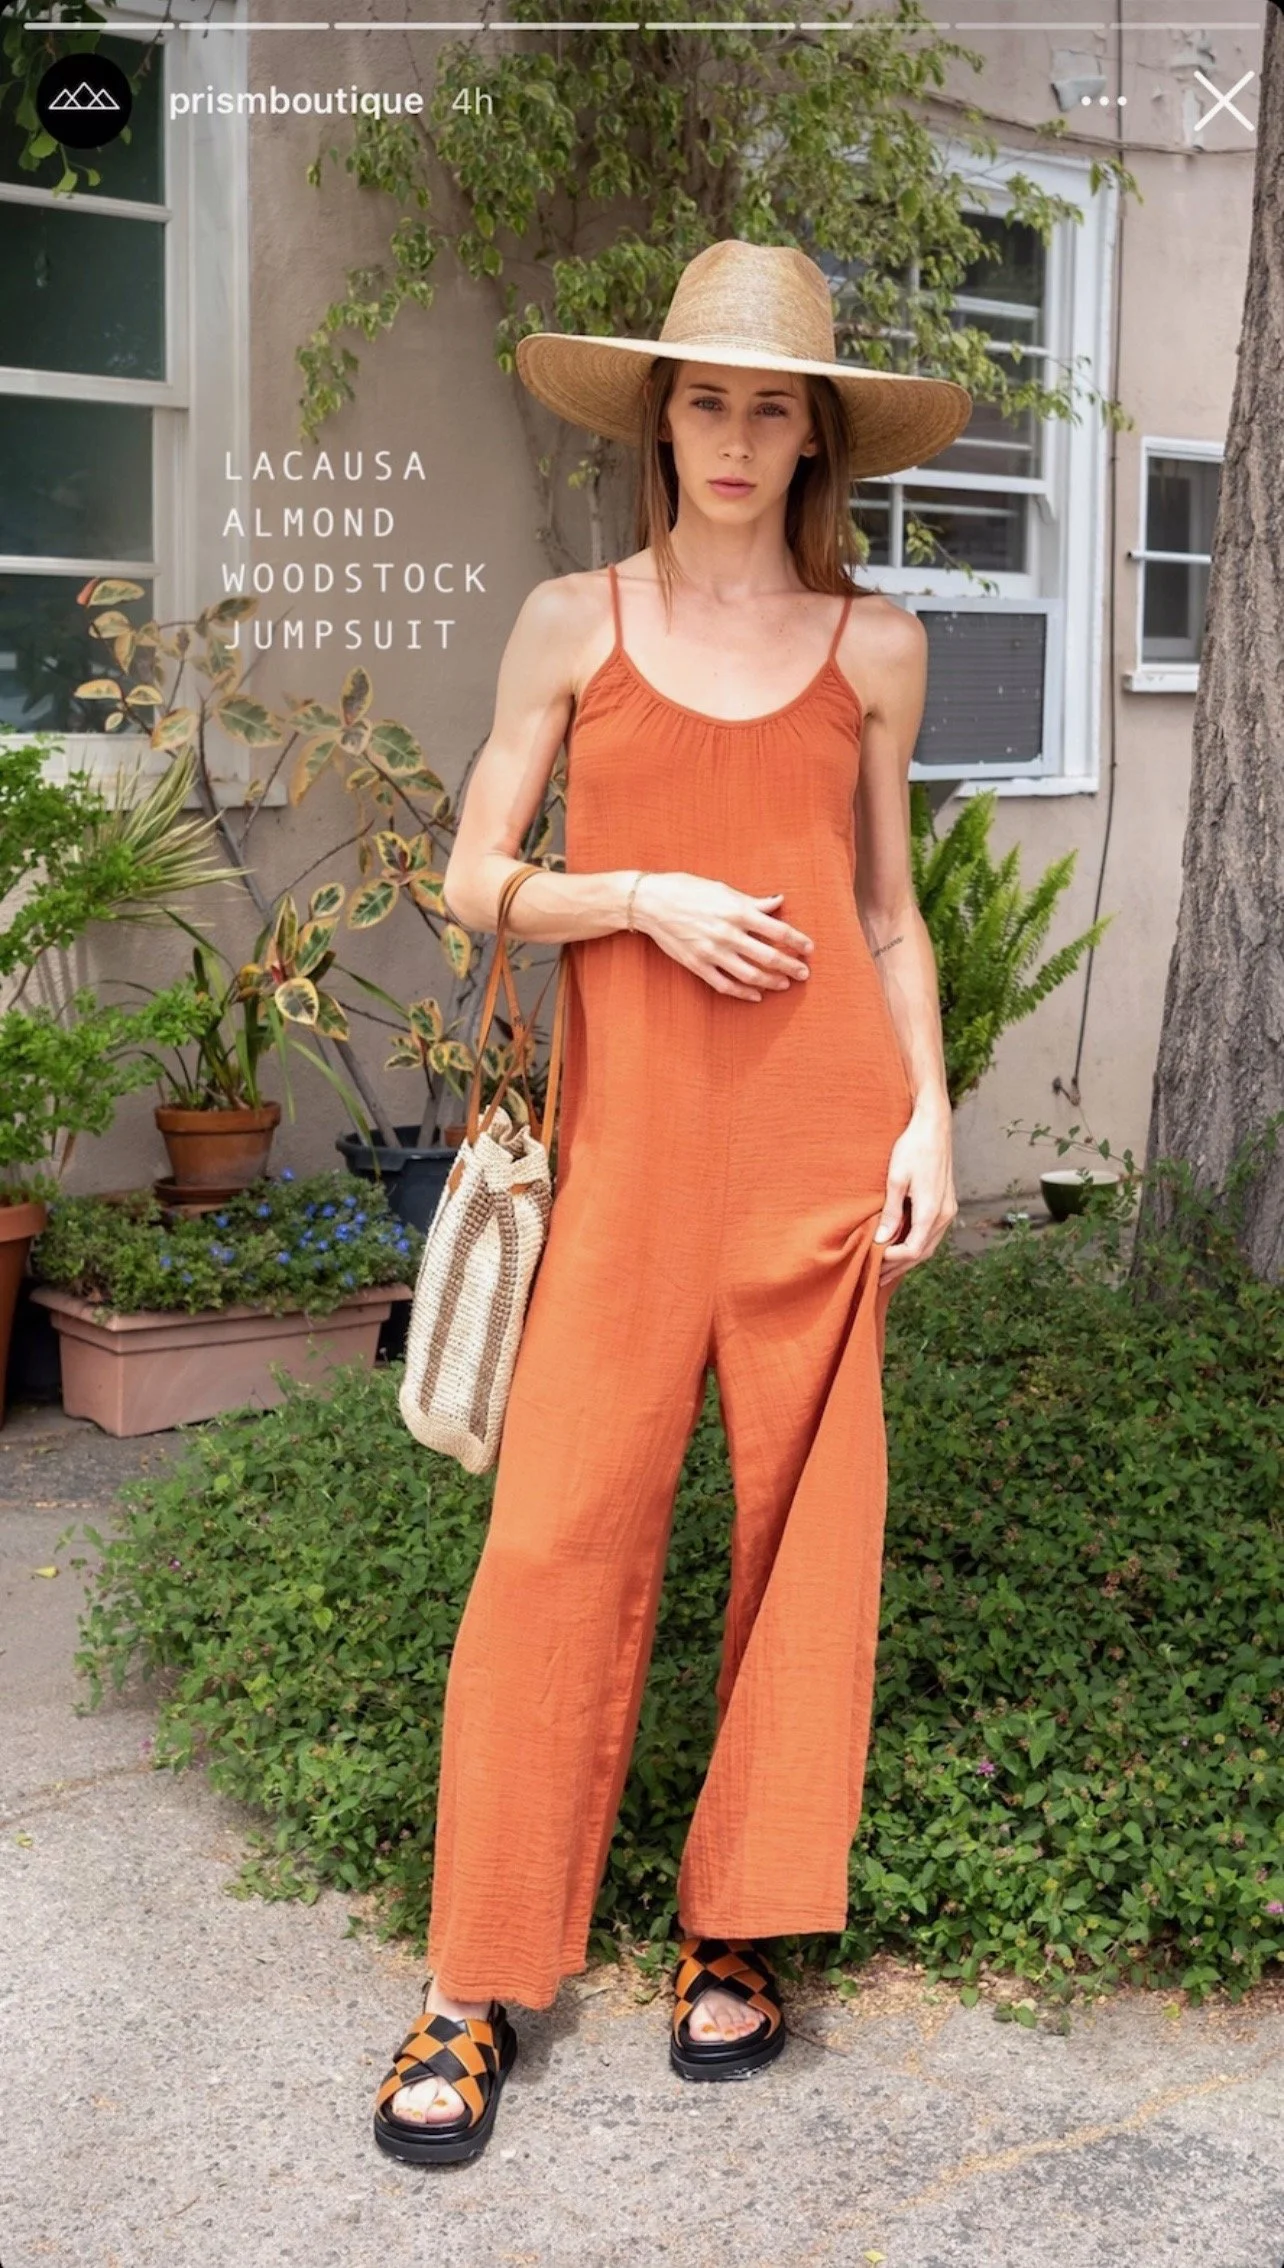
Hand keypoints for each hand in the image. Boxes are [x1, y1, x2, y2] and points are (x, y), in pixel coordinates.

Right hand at [630, 872, 812, 1001]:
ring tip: (784, 984)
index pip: (778, 931)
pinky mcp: (698, 965)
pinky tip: (756, 996)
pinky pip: (725, 985)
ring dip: (771, 982)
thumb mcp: (723, 890)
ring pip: (750, 975)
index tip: (809, 949)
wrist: (651, 903)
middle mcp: (728, 934)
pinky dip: (743, 993)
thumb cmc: (687, 889)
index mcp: (737, 912)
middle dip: (791, 966)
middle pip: (769, 956)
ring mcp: (712, 952)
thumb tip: (778, 901)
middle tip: (804, 974)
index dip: (797, 941)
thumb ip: (752, 901)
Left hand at [872, 1099, 957, 1280]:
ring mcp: (948, 1210)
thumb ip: (891, 1212)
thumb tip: (882, 1240)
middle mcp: (944, 1215)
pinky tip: (900, 1246)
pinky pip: (931, 1233)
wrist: (933, 1127)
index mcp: (932, 1211)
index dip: (892, 1261)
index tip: (872, 1262)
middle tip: (875, 1277)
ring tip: (885, 1268)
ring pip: (929, 1245)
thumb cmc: (913, 1148)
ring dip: (908, 1258)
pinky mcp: (946, 1204)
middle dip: (899, 1266)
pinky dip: (916, 1244)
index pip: (913, 1250)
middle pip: (923, 1253)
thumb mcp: (896, 1179)